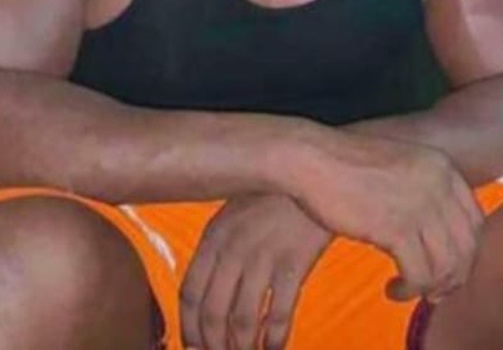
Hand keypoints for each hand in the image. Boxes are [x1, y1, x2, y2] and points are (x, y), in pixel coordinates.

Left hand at [179, 193, 331, 349]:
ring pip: (242, 321)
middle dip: (214, 346)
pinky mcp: (293, 264)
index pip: (190, 293)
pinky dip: (273, 340)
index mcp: (214, 236)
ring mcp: (263, 257)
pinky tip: (274, 348)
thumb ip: (218, 248)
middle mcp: (233, 249)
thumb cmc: (274, 194)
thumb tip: (206, 293)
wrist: (313, 170)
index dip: (189, 327)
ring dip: (242, 348)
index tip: (193, 346)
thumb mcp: (235, 212)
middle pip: (212, 313)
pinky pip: (277, 315)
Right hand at [296, 135, 482, 302]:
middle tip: (434, 291)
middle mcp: (439, 183)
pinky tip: (392, 290)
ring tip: (409, 291)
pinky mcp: (396, 227)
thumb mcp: (398, 164)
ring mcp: (420, 204)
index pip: (475, 220)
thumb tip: (438, 231)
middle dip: (454, 276)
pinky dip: (409, 290)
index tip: (448, 267)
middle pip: (466, 246)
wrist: (311, 157)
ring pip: (446, 265)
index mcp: (441, 165)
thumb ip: (424, 187)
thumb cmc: (345, 163)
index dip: (466, 251)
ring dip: (430, 287)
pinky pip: (419, 275)